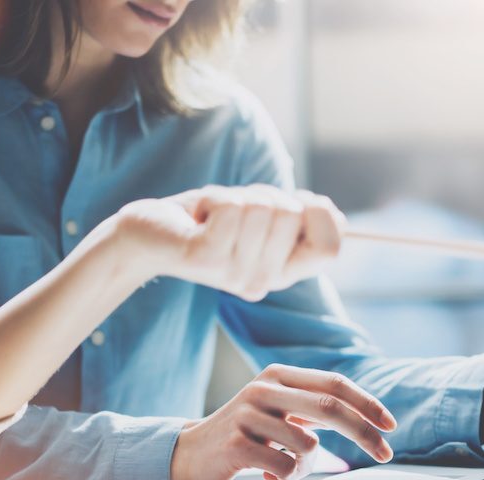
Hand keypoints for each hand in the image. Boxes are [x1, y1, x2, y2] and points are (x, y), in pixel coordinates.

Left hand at [113, 184, 345, 301]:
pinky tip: (198, 217)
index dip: (320, 215)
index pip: (330, 249)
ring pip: (263, 207)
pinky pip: (232, 207)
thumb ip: (296, 220)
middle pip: (294, 216)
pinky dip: (214, 197)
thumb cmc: (204, 222)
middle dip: (264, 195)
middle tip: (233, 213)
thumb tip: (335, 215)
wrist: (147, 236)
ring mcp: (234, 273)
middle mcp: (261, 281)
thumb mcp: (258, 219)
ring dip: (235, 196)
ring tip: (212, 217)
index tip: (294, 203)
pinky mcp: (207, 257)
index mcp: (280, 273)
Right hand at [170, 364, 396, 479]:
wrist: (189, 453)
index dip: (367, 403)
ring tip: (282, 468)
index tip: (390, 426)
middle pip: (330, 407)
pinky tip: (263, 474)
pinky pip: (283, 468)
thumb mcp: (277, 410)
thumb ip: (312, 407)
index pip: (334, 383)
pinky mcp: (236, 444)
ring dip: (306, 466)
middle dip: (363, 433)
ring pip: (308, 445)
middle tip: (385, 454)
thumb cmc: (244, 435)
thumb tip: (365, 418)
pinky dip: (284, 479)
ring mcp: (247, 415)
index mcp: (278, 375)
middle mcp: (263, 389)